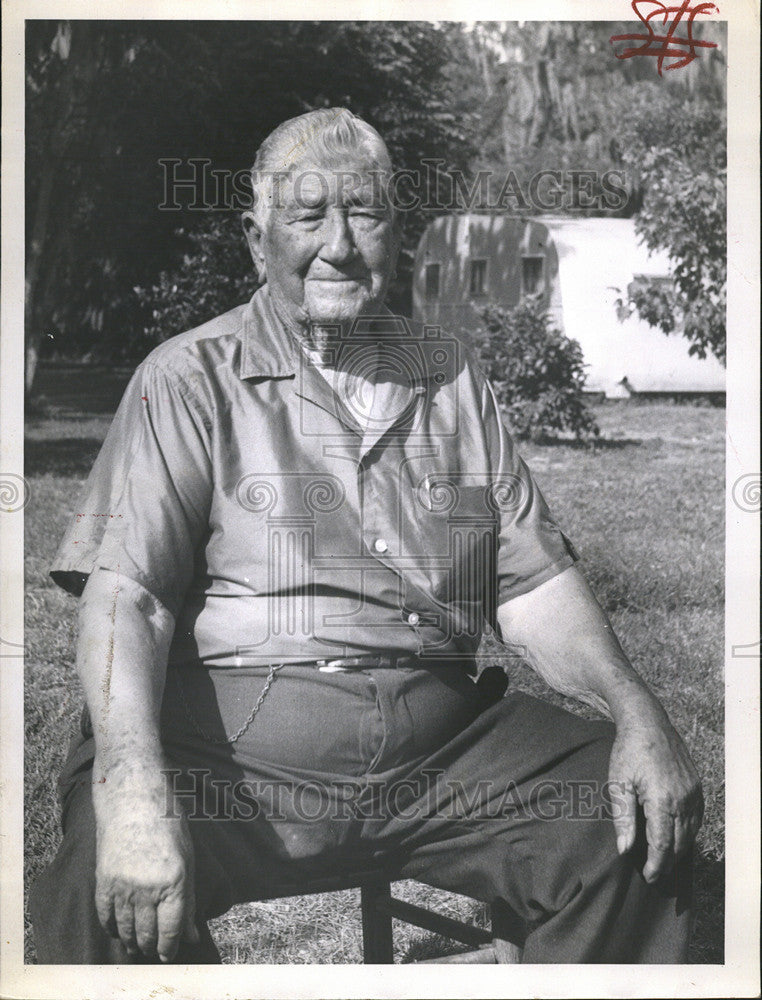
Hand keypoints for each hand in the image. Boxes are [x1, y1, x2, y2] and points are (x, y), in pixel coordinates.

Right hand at [93, 762, 198, 961]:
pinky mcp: (103, 881)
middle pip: (148, 934)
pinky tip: (119, 931)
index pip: (172, 930)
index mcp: (175, 880)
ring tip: (139, 946)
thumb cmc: (168, 823)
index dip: (171, 947)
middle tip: (156, 951)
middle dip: (153, 948)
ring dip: (133, 943)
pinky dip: (112, 928)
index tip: (171, 954)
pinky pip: (106, 916)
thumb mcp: (188, 859)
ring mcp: (123, 886)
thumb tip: (191, 936)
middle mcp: (148, 888)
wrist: (133, 798)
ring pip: (126, 930)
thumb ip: (189, 900)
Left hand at [608, 703, 703, 882]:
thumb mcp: (618, 783)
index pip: (663, 845)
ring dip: (679, 849)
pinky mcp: (697, 787)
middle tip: (653, 874)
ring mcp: (693, 793)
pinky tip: (675, 837)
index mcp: (662, 800)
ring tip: (663, 859)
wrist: (648, 723)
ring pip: (691, 833)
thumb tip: (624, 850)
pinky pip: (697, 819)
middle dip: (668, 862)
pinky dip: (687, 832)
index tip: (648, 877)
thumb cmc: (628, 751)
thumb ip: (623, 819)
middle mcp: (683, 799)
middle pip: (680, 844)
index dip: (656, 865)